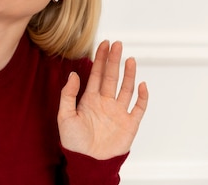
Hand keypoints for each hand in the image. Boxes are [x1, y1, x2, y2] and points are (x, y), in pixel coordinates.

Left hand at [57, 40, 147, 159]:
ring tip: (129, 59)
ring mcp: (119, 112)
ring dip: (128, 74)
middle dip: (114, 60)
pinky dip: (142, 96)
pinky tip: (142, 84)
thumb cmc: (74, 141)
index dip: (100, 59)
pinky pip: (139, 107)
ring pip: (126, 88)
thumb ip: (68, 95)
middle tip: (117, 44)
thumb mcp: (65, 116)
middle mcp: (105, 102)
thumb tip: (74, 74)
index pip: (97, 74)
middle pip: (112, 76)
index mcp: (90, 99)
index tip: (104, 44)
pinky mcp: (130, 123)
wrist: (88, 162)